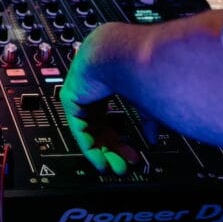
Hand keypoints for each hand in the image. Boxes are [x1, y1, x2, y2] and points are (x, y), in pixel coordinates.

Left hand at [60, 36, 139, 174]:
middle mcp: (93, 85)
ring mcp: (80, 90)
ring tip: (115, 168)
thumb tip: (152, 138)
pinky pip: (77, 126)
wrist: (122, 54)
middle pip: (99, 126)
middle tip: (124, 165)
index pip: (111, 117)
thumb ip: (147, 118)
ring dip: (101, 151)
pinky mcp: (70, 96)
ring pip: (87, 129)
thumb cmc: (138, 67)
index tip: (133, 155)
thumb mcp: (146, 99)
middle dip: (113, 147)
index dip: (121, 138)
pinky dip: (88, 144)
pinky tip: (101, 159)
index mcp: (111, 80)